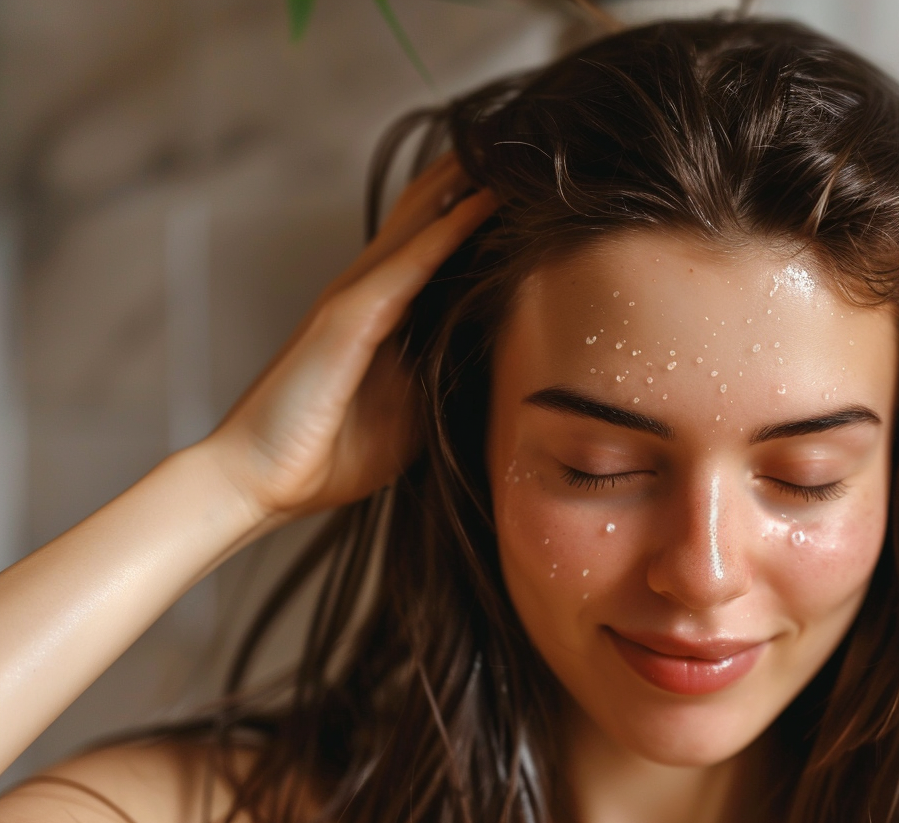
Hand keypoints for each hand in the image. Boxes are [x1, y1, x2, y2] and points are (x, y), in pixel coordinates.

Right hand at [203, 153, 496, 524]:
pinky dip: (449, 230)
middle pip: (423, 216)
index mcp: (380, 315)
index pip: (430, 247)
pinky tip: (483, 202)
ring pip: (419, 222)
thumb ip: (439, 380)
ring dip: (464, 184)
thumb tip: (491, 371)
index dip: (469, 212)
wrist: (258, 481)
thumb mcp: (407, 415)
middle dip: (468, 179)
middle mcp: (365, 292)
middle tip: (519, 144)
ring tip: (508, 146)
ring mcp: (355, 298)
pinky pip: (411, 263)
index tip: (520, 188)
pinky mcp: (349, 316)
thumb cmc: (329, 453)